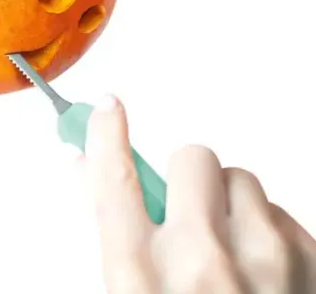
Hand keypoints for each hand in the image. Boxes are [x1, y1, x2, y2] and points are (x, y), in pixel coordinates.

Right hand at [83, 96, 315, 292]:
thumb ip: (114, 232)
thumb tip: (92, 171)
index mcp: (142, 280)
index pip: (114, 180)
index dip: (106, 134)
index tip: (107, 109)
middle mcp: (204, 265)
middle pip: (192, 158)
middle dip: (187, 179)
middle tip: (189, 215)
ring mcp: (268, 262)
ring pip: (242, 181)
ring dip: (232, 208)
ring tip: (232, 257)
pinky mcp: (314, 262)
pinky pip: (281, 211)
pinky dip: (268, 232)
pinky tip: (265, 275)